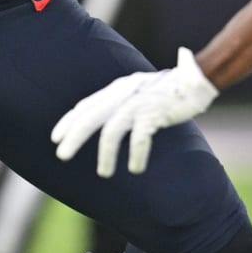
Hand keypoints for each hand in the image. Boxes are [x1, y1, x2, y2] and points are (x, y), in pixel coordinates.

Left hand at [51, 48, 218, 176]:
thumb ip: (122, 100)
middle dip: (74, 136)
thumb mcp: (139, 90)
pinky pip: (140, 137)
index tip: (55, 137)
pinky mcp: (155, 113)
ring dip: (105, 154)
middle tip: (61, 156)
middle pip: (91, 116)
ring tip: (104, 174)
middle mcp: (124, 94)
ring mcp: (138, 104)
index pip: (87, 104)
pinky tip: (135, 169)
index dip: (69, 120)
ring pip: (112, 130)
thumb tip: (106, 115)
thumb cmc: (168, 87)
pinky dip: (136, 154)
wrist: (196, 78)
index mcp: (118, 89)